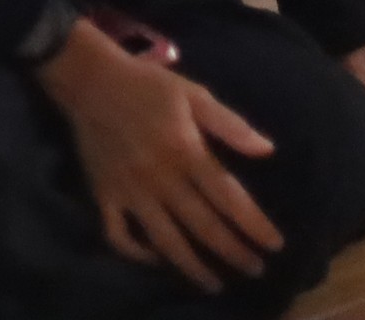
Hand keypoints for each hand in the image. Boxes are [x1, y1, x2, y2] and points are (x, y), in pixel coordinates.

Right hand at [39, 20, 284, 292]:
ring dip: (192, 267)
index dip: (254, 224)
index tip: (275, 244)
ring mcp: (130, 191)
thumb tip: (268, 150)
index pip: (228, 197)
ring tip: (214, 284)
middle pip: (202, 225)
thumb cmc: (147, 85)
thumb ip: (230, 124)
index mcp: (185, 151)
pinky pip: (118, 234)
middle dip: (232, 252)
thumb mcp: (193, 94)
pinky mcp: (105, 195)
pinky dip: (135, 252)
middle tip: (255, 270)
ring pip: (165, 240)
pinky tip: (155, 257)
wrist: (89, 79)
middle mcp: (160, 178)